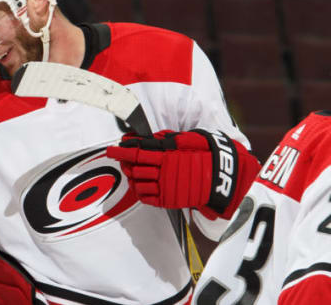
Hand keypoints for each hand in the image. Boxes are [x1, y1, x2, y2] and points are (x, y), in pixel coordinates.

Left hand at [106, 130, 258, 218]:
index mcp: (168, 156)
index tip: (112, 149)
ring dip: (131, 177)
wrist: (226, 181)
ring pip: (137, 184)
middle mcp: (164, 173)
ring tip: (130, 172)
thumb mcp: (193, 140)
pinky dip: (139, 191)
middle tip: (121, 159)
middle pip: (134, 168)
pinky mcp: (169, 201)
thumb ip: (171, 138)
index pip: (138, 153)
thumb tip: (153, 137)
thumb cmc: (210, 157)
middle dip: (124, 163)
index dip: (122, 151)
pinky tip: (139, 185)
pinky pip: (146, 198)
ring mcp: (166, 188)